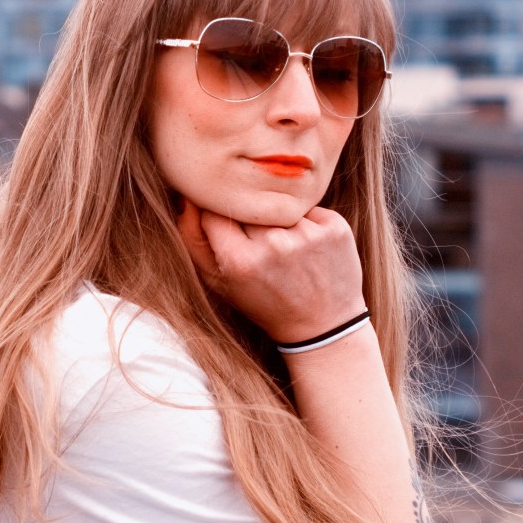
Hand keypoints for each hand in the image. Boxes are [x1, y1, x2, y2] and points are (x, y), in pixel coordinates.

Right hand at [175, 200, 366, 342]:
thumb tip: (188, 196)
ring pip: (278, 206)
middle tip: (262, 248)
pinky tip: (308, 248)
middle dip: (249, 221)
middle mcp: (274, 244)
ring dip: (278, 221)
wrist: (324, 326)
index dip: (219, 219)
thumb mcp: (219, 282)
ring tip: (287, 251)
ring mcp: (307, 234)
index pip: (215, 211)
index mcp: (240, 260)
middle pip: (248, 208)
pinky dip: (305, 222)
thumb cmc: (264, 302)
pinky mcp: (334, 227)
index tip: (230, 232)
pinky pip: (307, 208)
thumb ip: (193, 240)